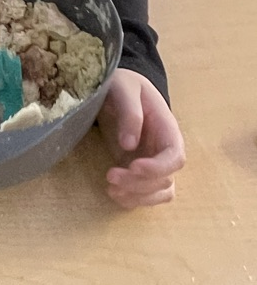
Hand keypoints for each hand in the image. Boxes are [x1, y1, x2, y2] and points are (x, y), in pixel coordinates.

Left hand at [97, 68, 184, 208]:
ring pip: (160, 191)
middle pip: (165, 178)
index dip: (158, 167)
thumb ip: (130, 112)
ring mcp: (155, 162)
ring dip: (137, 196)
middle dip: (139, 183)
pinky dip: (134, 200)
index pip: (175, 157)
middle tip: (110, 176)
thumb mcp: (124, 88)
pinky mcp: (142, 171)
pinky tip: (114, 193)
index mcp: (167, 128)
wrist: (119, 89)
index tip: (133, 166)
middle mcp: (165, 149)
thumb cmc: (124, 85)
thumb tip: (130, 144)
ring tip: (111, 188)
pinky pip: (148, 194)